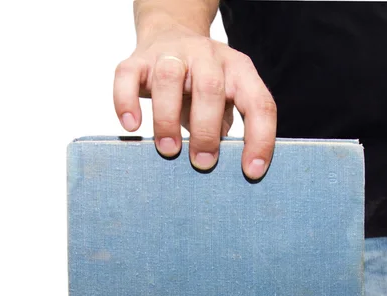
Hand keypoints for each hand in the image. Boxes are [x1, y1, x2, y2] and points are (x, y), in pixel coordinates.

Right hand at [113, 25, 276, 178]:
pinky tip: (131, 126)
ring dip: (168, 119)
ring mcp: (172, 54)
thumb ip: (225, 126)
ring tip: (169, 150)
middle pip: (210, 89)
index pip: (258, 104)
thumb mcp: (225, 99)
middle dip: (206, 132)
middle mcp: (208, 57)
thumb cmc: (202, 82)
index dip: (260, 139)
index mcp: (239, 70)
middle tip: (202, 163)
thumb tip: (222, 170)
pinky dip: (126, 101)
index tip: (251, 171)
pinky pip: (128, 75)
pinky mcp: (139, 59)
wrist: (172, 31)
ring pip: (168, 79)